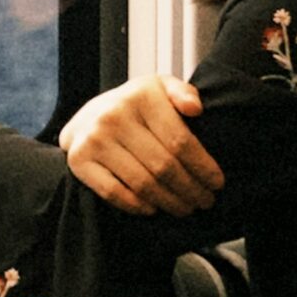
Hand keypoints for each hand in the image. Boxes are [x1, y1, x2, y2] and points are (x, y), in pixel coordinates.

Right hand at [59, 75, 223, 217]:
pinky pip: (114, 193)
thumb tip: (195, 108)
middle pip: (164, 166)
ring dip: (169, 202)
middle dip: (190, 189)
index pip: (180, 141)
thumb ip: (182, 91)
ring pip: (143, 183)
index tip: (216, 183)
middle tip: (205, 201)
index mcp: (141, 96)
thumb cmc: (133, 107)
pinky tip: (154, 208)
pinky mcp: (80, 161)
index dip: (202, 167)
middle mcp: (115, 116)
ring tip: (185, 208)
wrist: (86, 117)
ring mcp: (95, 140)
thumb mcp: (159, 87)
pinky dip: (137, 206)